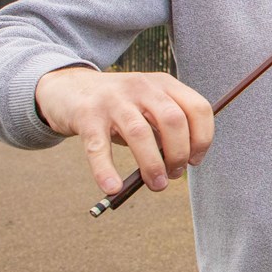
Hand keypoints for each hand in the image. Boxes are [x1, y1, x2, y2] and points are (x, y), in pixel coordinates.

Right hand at [34, 66, 214, 196]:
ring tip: (156, 185)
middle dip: (179, 153)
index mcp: (164, 84)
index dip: (203, 138)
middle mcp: (142, 87)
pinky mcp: (87, 116)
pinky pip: (98, 146)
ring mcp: (113, 100)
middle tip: (174, 174)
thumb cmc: (118, 105)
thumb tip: (181, 163)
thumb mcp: (148, 104)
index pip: (198, 108)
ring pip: (140, 133)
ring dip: (153, 165)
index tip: (195, 160)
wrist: (69, 88)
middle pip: (174, 120)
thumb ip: (166, 127)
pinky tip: (113, 188)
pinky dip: (106, 170)